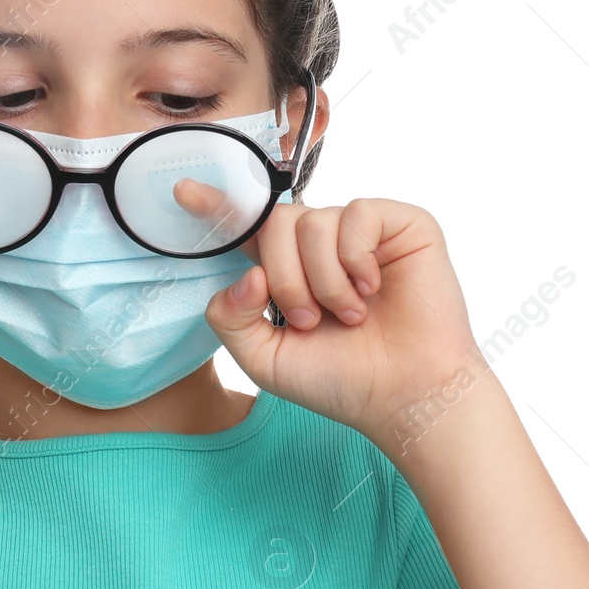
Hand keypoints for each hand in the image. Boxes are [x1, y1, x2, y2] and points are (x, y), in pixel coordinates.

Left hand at [203, 197, 480, 440]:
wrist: (405, 396)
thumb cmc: (342, 380)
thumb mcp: (264, 359)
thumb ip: (230, 318)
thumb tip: (247, 273)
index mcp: (286, 270)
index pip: (244, 228)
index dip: (216, 205)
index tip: (183, 192)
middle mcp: (320, 245)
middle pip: (273, 224)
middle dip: (284, 280)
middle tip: (311, 321)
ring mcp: (360, 232)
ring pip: (311, 222)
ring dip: (323, 281)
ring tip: (350, 315)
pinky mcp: (400, 224)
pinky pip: (356, 214)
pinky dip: (355, 258)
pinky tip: (374, 287)